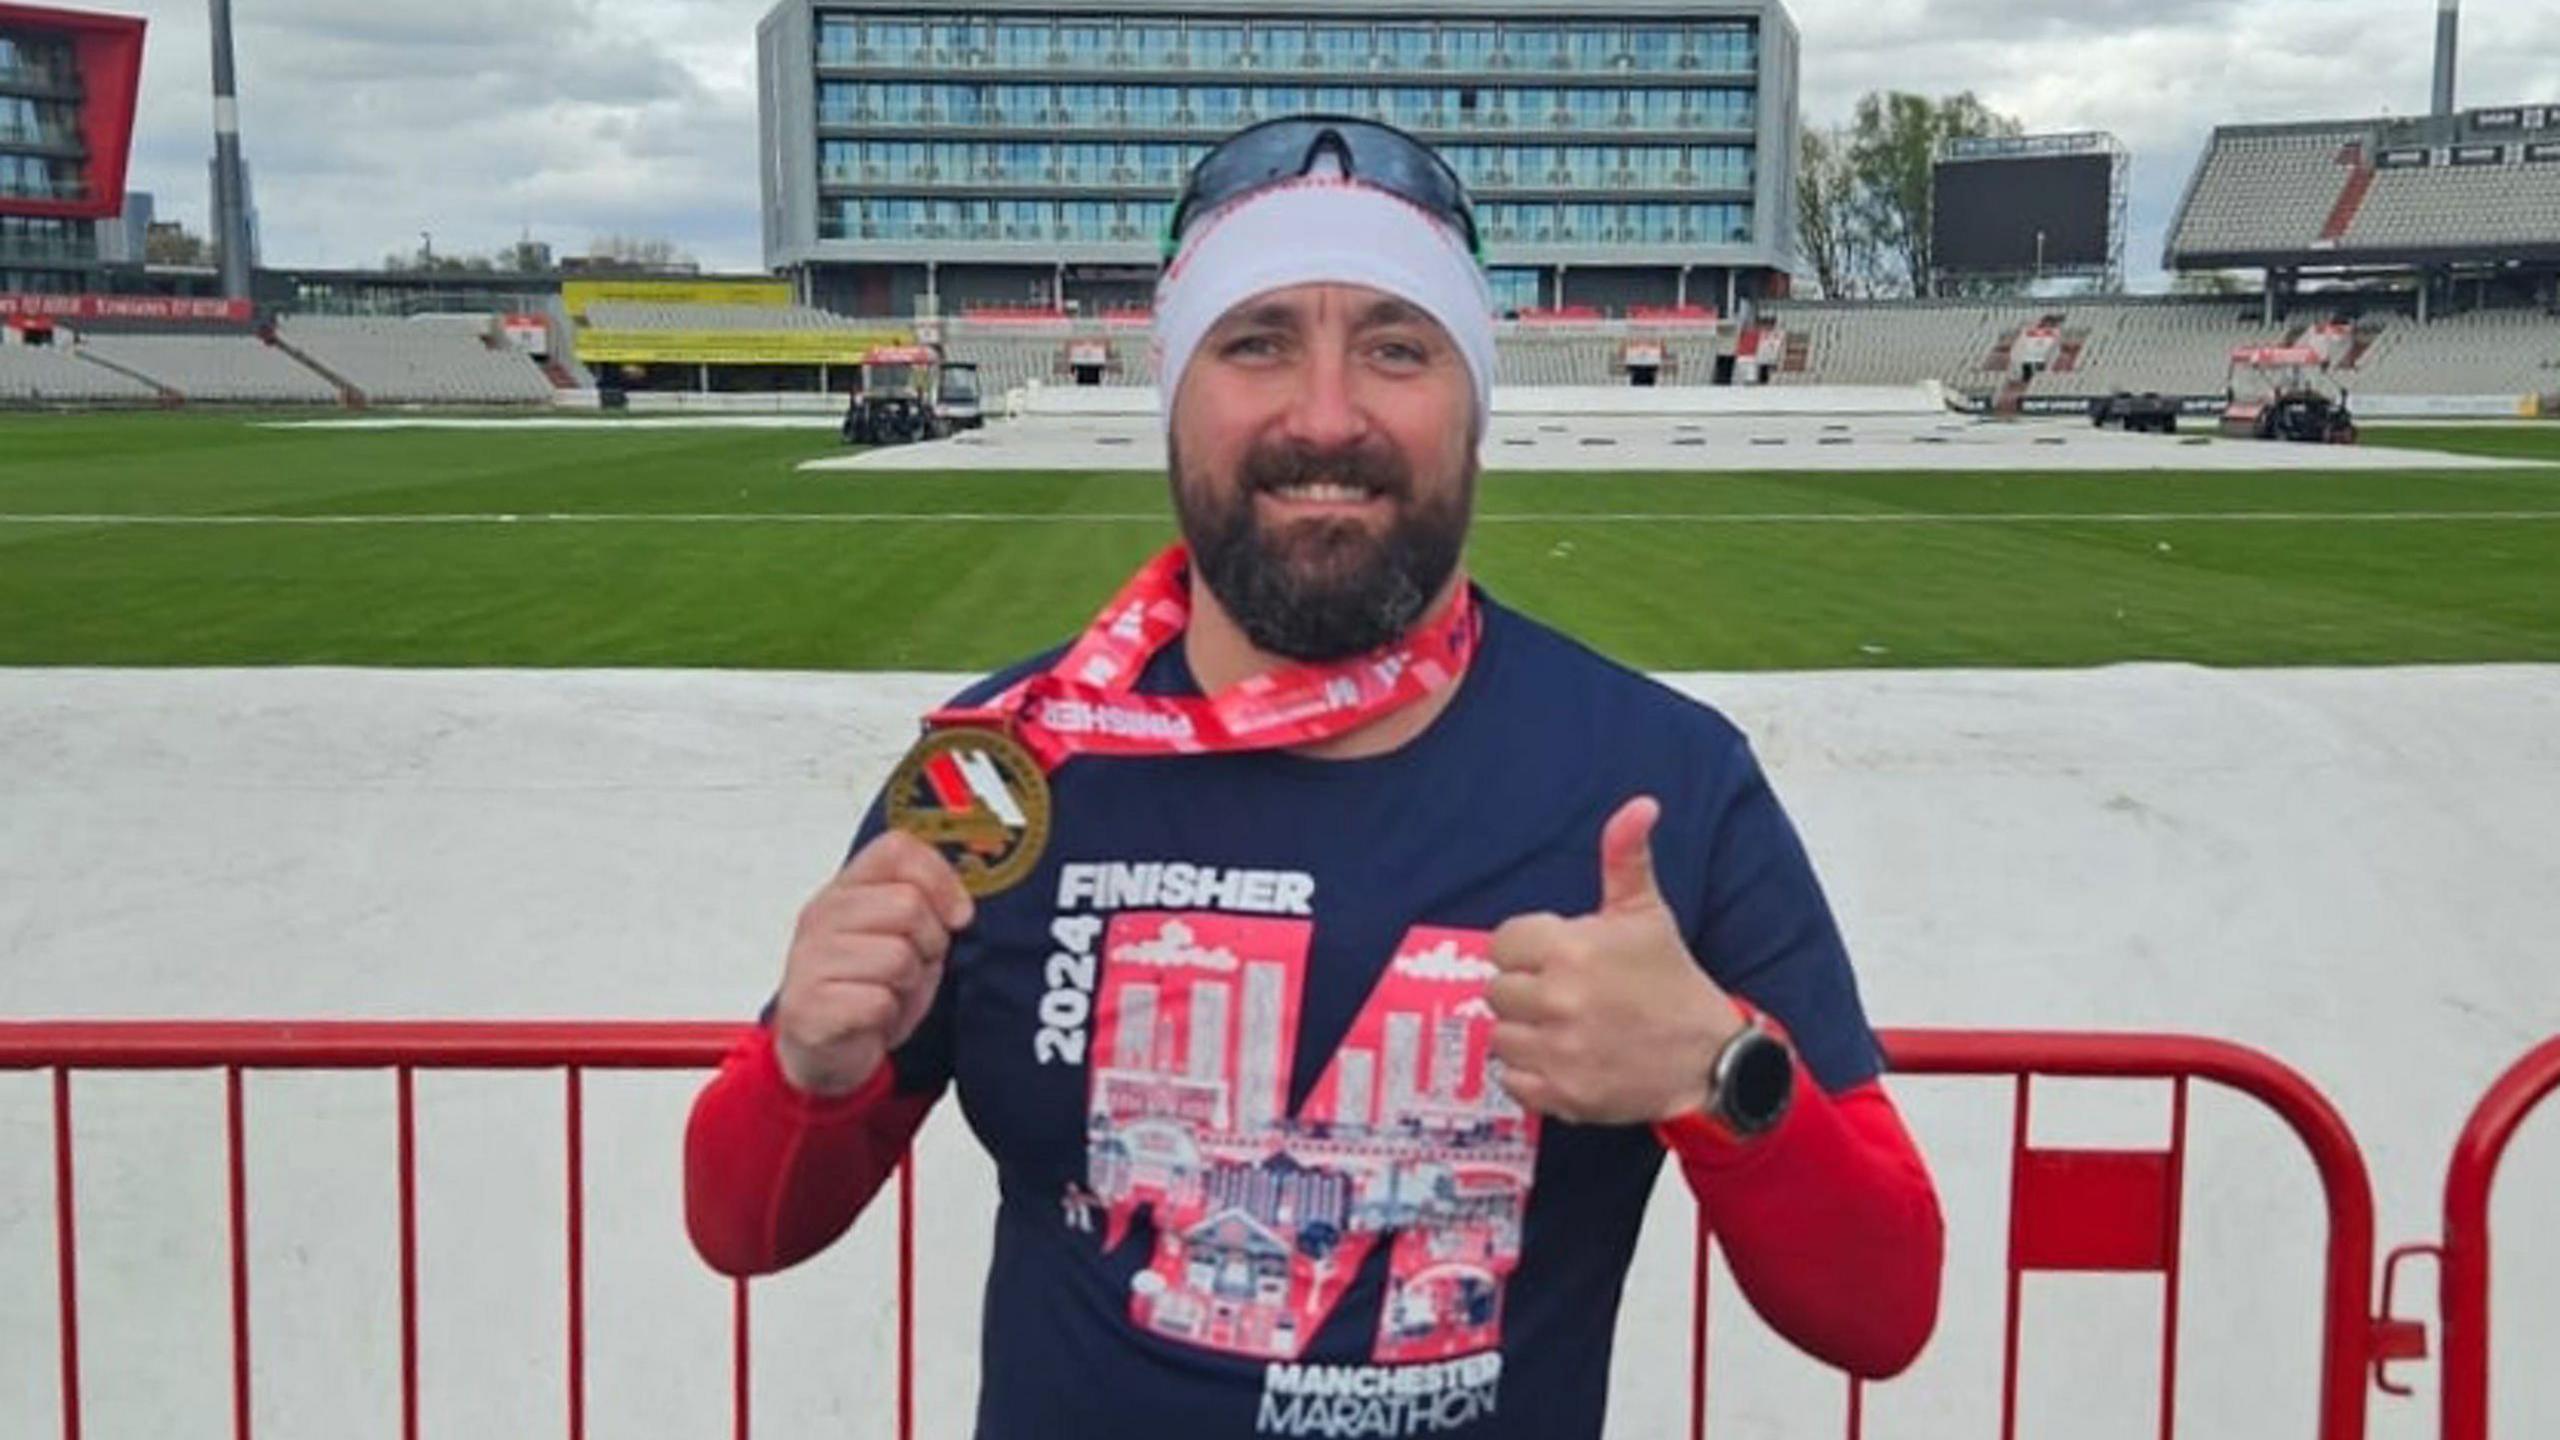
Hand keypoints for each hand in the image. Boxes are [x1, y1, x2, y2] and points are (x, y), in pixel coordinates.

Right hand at [771, 829, 973, 1096]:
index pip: (897, 849)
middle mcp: (822, 916)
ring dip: (909, 983)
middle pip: (907, 904)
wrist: (825, 1051)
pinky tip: (873, 1017)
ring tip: (890, 992)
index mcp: (846, 889)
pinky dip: (889, 1015)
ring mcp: (810, 959)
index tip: (955, 914)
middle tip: (914, 965)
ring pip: (898, 956)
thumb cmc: (869, 988)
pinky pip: (879, 1001)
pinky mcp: (809, 1006)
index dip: (940, 878)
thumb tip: (958, 909)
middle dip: (929, 942)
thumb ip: (926, 907)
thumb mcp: (904, 937)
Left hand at [1487, 796, 1745, 1125]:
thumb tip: (1639, 805)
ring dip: (1525, 1033)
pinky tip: (1563, 1059)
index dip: (1526, 949)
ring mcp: (1558, 1052)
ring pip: (1500, 1036)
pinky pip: (1511, 1081)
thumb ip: (1626, 857)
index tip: (1553, 958)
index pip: (1502, 944)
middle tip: (1562, 995)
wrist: (1707, 1058)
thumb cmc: (1670, 982)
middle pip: (1497, 991)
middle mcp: (1558, 1000)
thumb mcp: (1646, 913)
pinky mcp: (1560, 1095)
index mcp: (1571, 949)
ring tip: (1563, 1028)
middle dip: (1525, 990)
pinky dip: (1530, 1075)